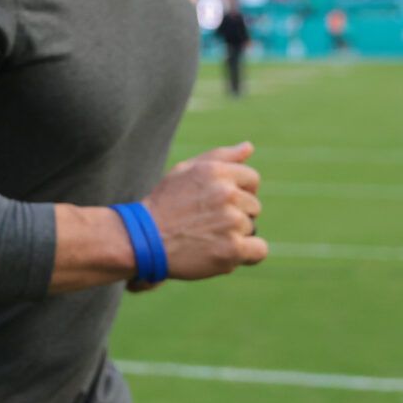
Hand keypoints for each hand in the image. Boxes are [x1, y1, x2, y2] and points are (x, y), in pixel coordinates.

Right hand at [142, 142, 266, 280]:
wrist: (144, 240)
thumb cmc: (165, 204)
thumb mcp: (185, 171)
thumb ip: (220, 157)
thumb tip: (249, 147)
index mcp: (216, 171)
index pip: (252, 180)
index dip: (239, 192)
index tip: (219, 203)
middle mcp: (226, 193)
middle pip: (253, 206)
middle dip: (235, 214)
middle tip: (206, 223)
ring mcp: (231, 221)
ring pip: (252, 228)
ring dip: (235, 235)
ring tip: (206, 238)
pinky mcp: (233, 248)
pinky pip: (259, 250)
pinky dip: (246, 255)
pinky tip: (224, 253)